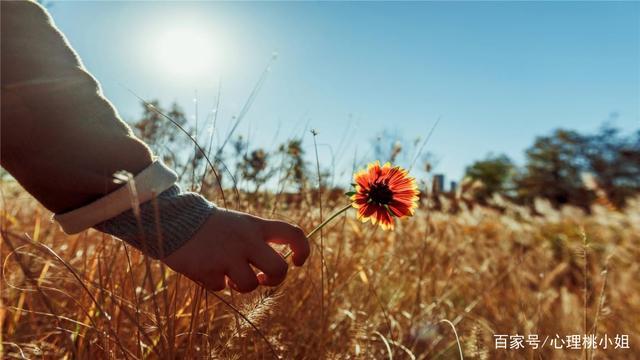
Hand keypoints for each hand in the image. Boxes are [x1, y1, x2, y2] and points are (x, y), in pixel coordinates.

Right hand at [163, 209, 309, 292]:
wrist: (175, 220)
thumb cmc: (211, 226)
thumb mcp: (239, 223)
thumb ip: (258, 240)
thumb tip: (274, 269)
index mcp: (255, 226)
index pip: (292, 233)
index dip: (303, 250)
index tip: (296, 262)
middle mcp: (246, 240)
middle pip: (279, 269)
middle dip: (275, 280)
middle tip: (263, 278)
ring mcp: (228, 256)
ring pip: (249, 286)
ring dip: (241, 285)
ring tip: (230, 275)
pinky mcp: (209, 270)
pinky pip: (221, 287)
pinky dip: (216, 281)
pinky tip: (206, 267)